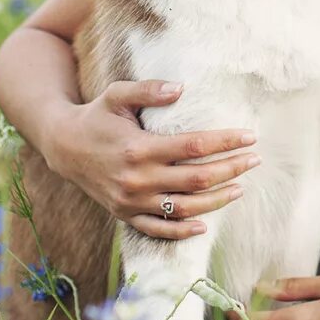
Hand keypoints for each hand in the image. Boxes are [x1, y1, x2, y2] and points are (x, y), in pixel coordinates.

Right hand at [44, 79, 260, 238]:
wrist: (63, 147)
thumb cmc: (97, 116)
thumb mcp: (117, 95)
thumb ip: (149, 90)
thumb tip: (181, 89)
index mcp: (139, 148)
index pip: (194, 147)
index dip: (225, 142)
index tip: (250, 136)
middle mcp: (137, 179)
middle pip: (197, 179)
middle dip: (231, 169)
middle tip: (255, 159)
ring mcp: (131, 201)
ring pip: (184, 208)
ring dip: (217, 200)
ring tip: (240, 187)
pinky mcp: (125, 214)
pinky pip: (158, 229)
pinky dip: (182, 231)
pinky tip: (204, 226)